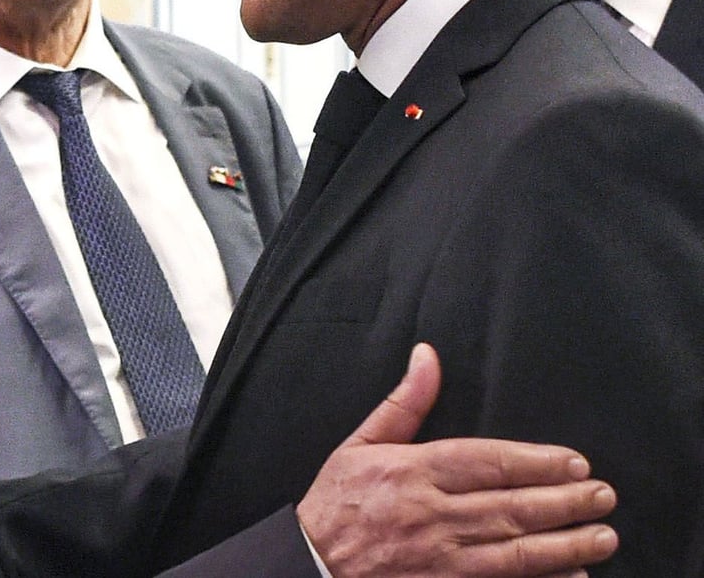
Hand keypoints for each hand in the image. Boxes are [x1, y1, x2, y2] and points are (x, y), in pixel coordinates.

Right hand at [296, 343, 617, 576]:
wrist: (309, 566)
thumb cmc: (336, 503)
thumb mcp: (360, 443)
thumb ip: (404, 402)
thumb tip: (427, 356)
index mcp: (412, 472)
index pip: (488, 462)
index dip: (537, 462)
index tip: (575, 462)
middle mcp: (430, 515)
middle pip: (511, 507)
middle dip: (565, 502)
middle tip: (603, 496)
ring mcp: (439, 561)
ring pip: (514, 552)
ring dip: (565, 545)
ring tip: (602, 537)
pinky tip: (569, 577)